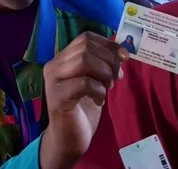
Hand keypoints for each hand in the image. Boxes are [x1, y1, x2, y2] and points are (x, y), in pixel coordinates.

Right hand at [39, 32, 125, 168]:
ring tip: (107, 88)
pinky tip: (99, 101)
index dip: (108, 44)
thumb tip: (121, 52)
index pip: (86, 38)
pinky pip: (84, 83)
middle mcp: (54, 66)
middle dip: (109, 60)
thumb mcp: (95, 81)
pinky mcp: (57, 98)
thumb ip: (102, 65)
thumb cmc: (83, 109)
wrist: (69, 139)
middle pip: (87, 47)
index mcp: (62, 59)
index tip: (123, 58)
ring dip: (104, 74)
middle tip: (115, 78)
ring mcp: (53, 81)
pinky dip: (99, 91)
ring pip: (84, 61)